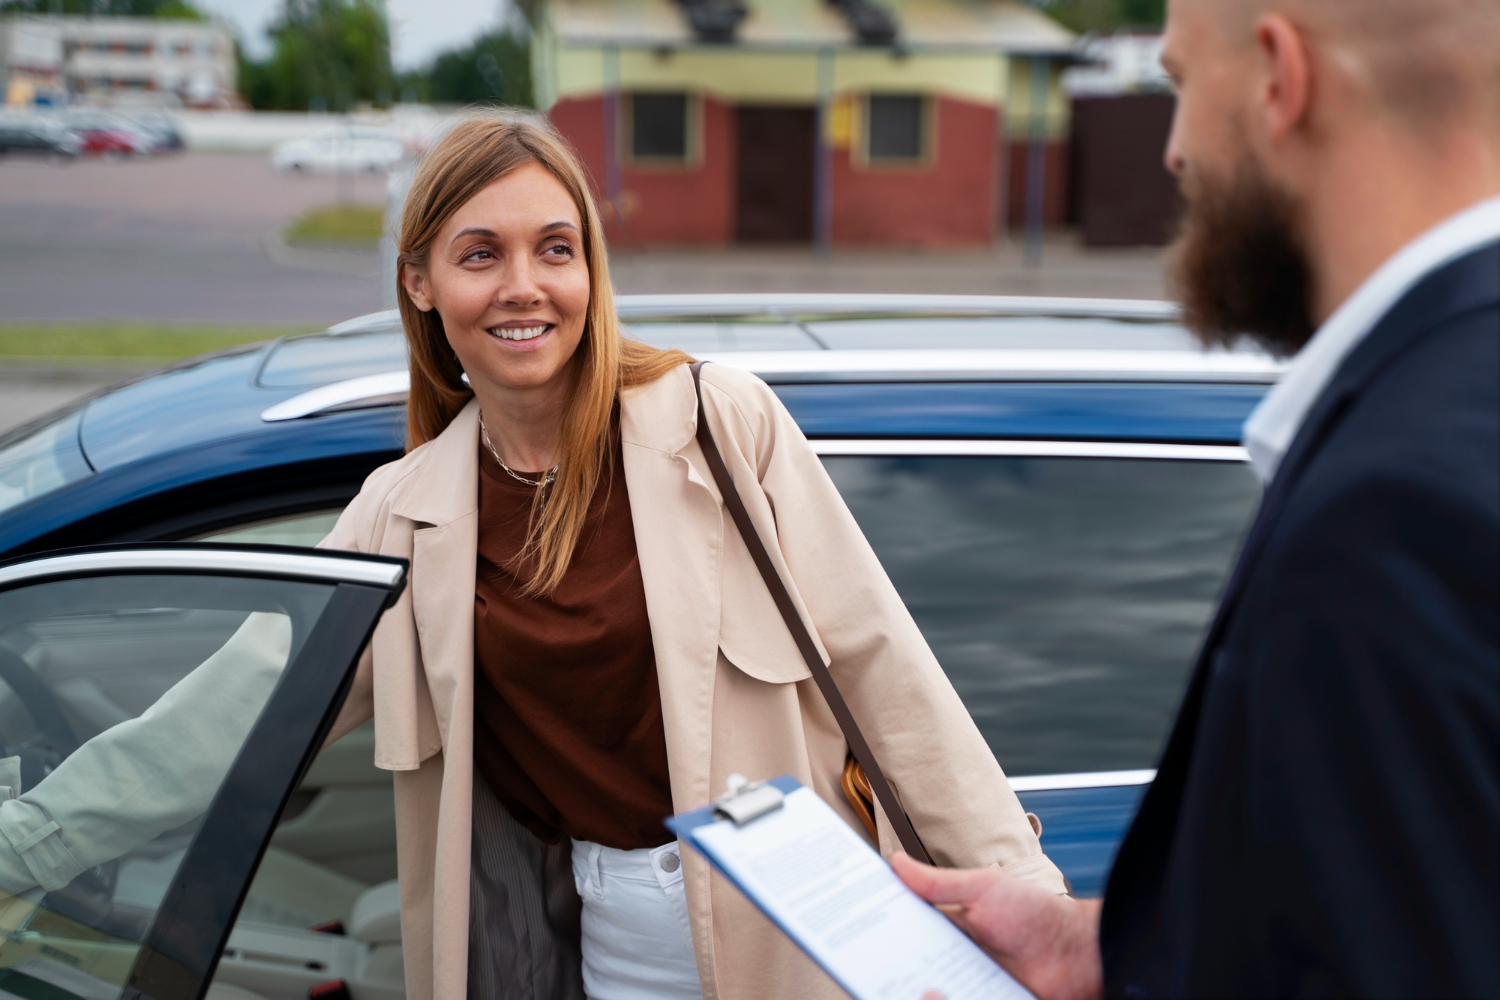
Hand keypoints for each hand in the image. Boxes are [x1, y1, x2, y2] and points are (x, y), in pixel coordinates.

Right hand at [892, 853, 1102, 999]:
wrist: (1081, 953)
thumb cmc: (1035, 914)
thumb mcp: (983, 889)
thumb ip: (938, 882)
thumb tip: (896, 861)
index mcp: (945, 932)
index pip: (901, 940)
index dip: (878, 943)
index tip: (855, 943)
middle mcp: (952, 965)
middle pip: (910, 977)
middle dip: (891, 977)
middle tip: (876, 975)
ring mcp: (968, 991)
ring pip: (931, 996)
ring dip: (923, 993)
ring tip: (925, 990)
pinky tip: (936, 994)